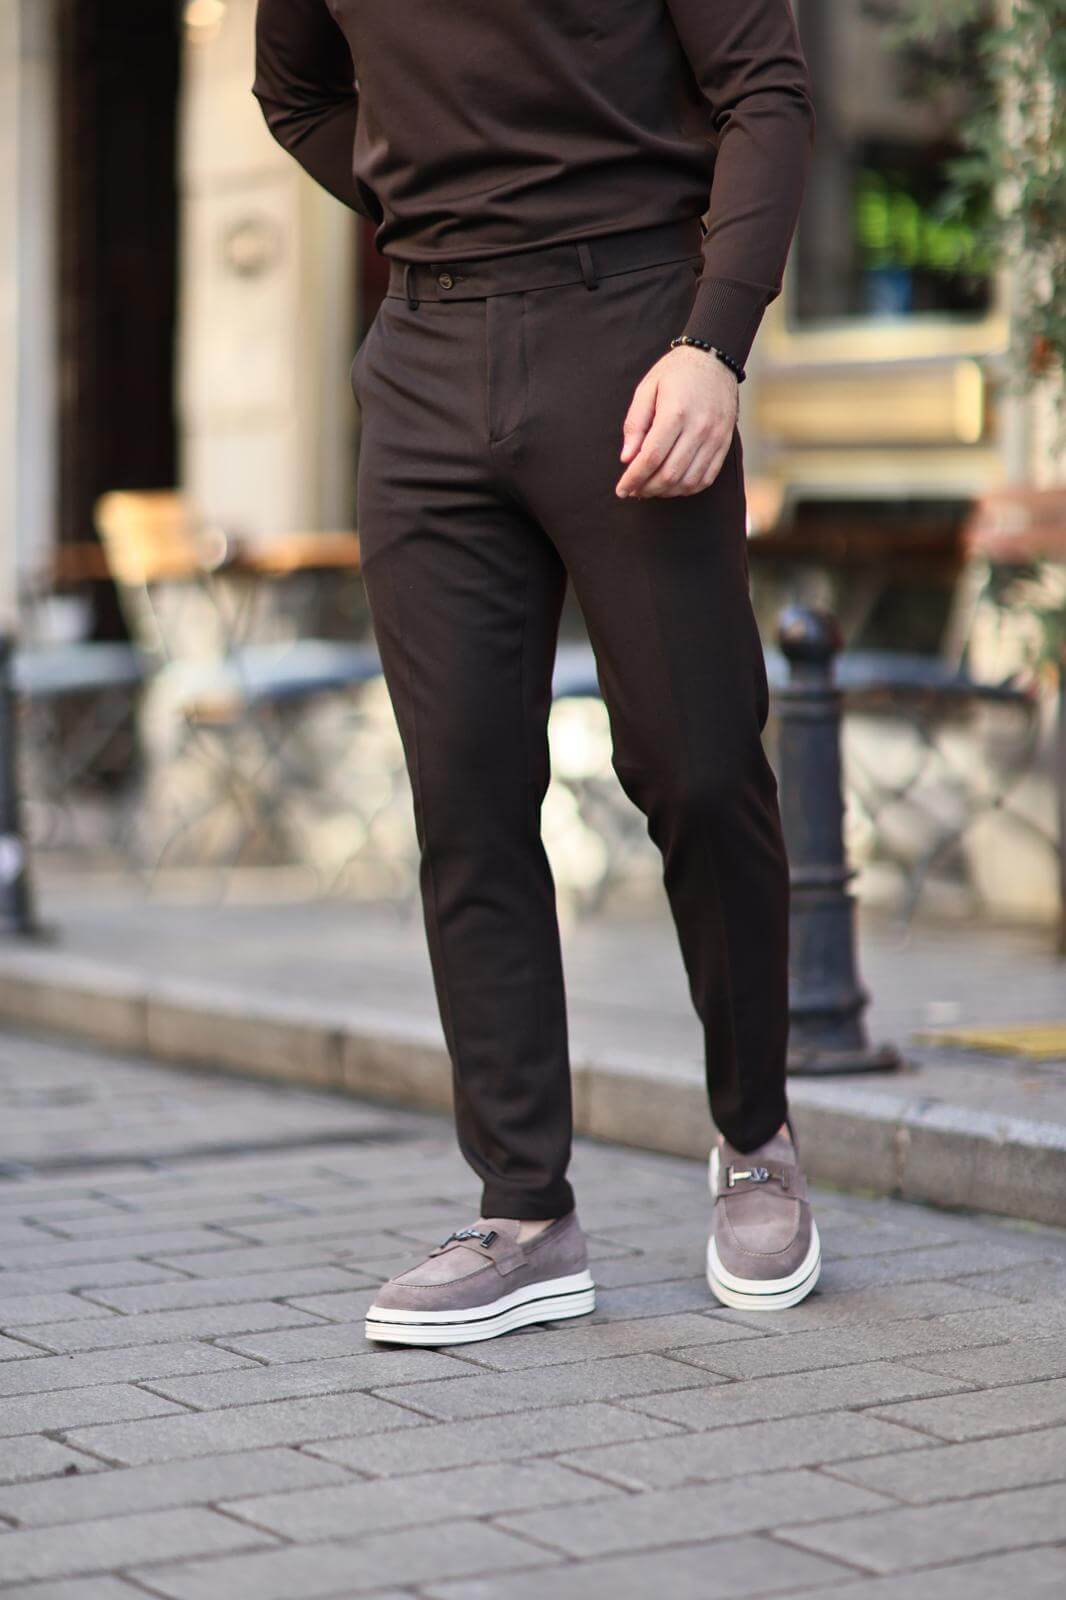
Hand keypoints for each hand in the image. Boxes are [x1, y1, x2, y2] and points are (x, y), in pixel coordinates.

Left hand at [616, 345, 738, 499]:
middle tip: (634, 490)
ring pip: (688, 481)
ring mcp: (715, 437)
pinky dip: (687, 488)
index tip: (621, 489)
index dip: (633, 478)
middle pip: (669, 474)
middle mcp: (698, 428)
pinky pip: (706, 478)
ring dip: (666, 492)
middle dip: (647, 488)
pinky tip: (673, 485)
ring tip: (651, 488)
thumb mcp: (647, 388)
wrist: (715, 359)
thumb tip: (627, 459)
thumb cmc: (675, 373)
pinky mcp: (724, 443)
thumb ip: (635, 424)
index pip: (651, 457)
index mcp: (675, 413)